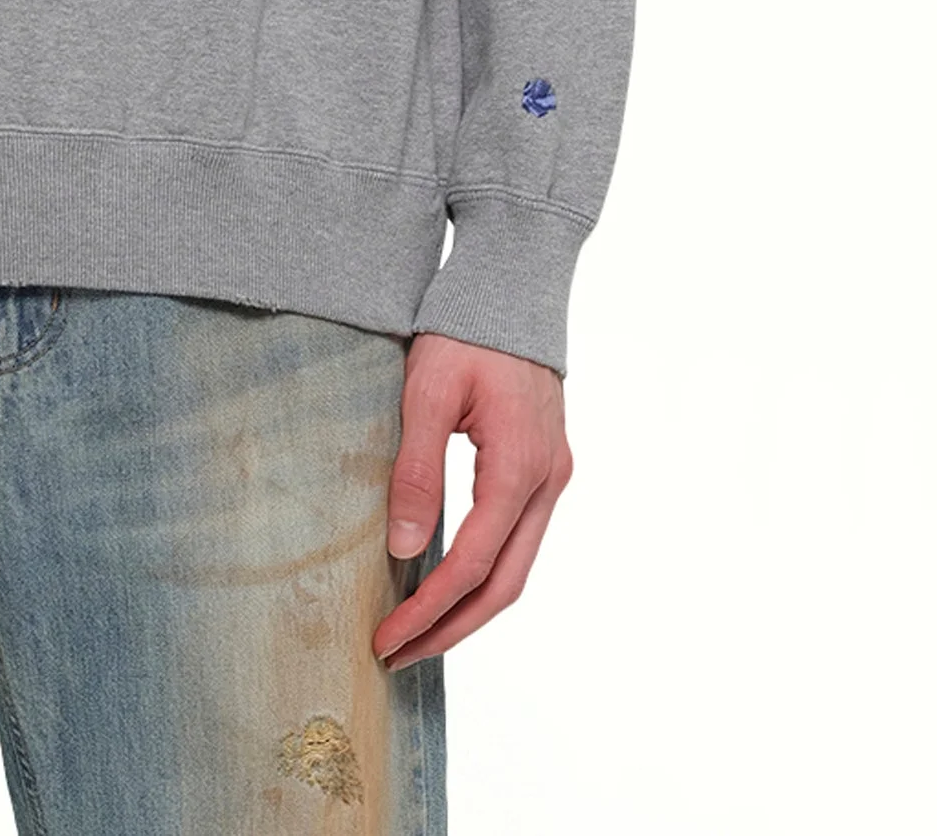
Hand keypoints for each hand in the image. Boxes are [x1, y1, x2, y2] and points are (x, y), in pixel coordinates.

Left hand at [372, 330, 572, 668]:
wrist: (512, 285)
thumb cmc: (465, 330)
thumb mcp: (427, 393)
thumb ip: (418, 471)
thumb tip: (405, 549)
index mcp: (519, 467)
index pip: (472, 564)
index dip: (429, 610)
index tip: (387, 638)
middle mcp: (547, 481)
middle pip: (505, 585)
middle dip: (451, 628)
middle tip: (398, 654)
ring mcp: (553, 475)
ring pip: (519, 568)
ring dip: (471, 607)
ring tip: (419, 631)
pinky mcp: (547, 466)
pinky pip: (520, 539)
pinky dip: (487, 572)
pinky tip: (449, 580)